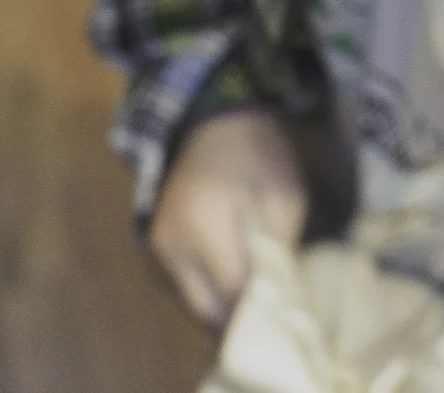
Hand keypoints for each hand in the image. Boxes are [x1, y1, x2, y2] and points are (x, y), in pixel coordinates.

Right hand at [150, 107, 307, 326]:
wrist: (215, 125)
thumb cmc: (258, 157)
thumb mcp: (284, 198)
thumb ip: (279, 249)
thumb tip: (279, 296)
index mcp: (204, 228)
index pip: (232, 292)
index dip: (260, 308)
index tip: (286, 310)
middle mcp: (172, 245)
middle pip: (206, 309)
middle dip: (240, 317)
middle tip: (272, 312)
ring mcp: (159, 248)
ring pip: (194, 301)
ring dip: (223, 305)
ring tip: (257, 295)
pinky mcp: (157, 246)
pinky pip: (186, 284)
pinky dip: (211, 289)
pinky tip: (237, 278)